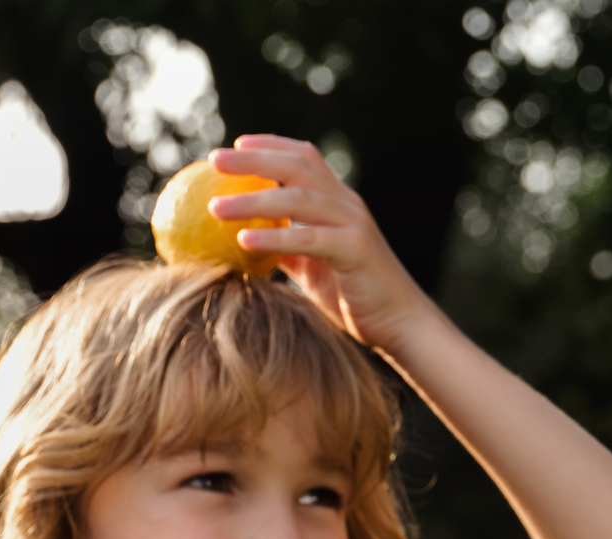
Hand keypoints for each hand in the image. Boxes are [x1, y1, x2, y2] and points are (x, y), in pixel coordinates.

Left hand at [209, 137, 434, 359]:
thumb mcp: (311, 268)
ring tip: (214, 207)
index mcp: (337, 202)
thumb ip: (285, 250)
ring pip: (300, 199)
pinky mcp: (356, 250)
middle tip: (215, 159)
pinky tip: (243, 240)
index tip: (235, 144)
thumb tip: (244, 242)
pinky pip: (309, 240)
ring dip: (253, 200)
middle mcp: (346, 204)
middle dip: (255, 158)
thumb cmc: (350, 298)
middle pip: (298, 166)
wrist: (396, 322)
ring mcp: (353, 223)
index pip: (304, 158)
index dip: (271, 145)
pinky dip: (275, 239)